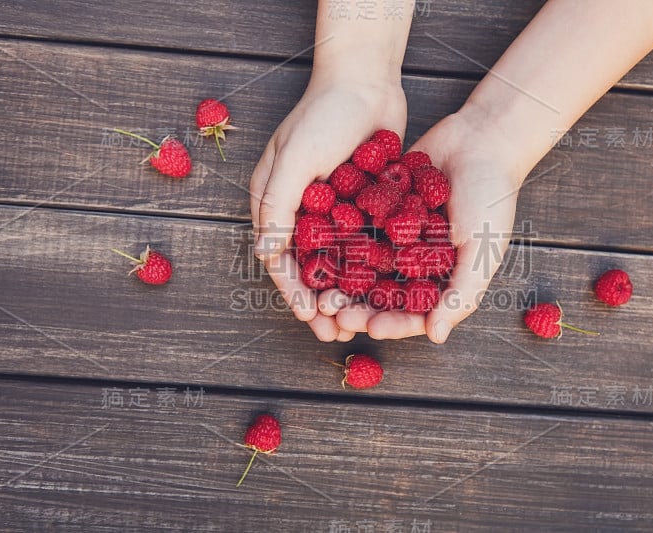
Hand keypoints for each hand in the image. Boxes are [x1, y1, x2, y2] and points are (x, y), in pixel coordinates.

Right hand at [250, 75, 406, 341]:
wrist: (365, 80)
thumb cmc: (323, 114)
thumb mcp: (294, 158)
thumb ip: (278, 206)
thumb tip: (268, 255)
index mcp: (274, 201)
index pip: (280, 257)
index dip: (294, 290)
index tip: (311, 317)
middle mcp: (300, 209)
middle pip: (309, 267)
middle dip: (321, 300)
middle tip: (337, 331)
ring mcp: (331, 207)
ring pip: (337, 261)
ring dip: (346, 291)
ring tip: (360, 318)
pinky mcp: (360, 203)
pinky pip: (362, 242)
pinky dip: (368, 266)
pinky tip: (384, 288)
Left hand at [335, 106, 529, 342]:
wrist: (482, 139)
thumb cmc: (492, 198)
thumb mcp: (482, 250)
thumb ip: (461, 294)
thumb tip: (435, 337)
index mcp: (441, 279)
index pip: (413, 312)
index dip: (391, 323)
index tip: (371, 327)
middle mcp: (415, 261)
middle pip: (380, 292)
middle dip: (357, 304)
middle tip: (334, 309)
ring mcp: (395, 234)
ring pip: (362, 263)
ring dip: (341, 276)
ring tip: (321, 283)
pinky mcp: (380, 206)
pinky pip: (356, 225)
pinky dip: (340, 235)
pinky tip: (319, 242)